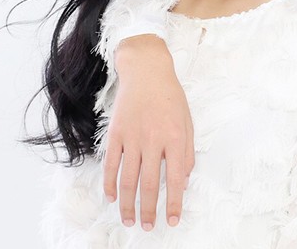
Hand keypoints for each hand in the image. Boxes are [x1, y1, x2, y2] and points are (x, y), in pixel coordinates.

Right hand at [103, 35, 194, 229]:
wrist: (146, 70)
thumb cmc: (170, 95)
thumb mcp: (187, 120)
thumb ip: (187, 151)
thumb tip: (183, 181)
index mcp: (175, 137)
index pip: (175, 179)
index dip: (173, 203)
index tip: (171, 221)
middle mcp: (153, 139)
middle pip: (148, 184)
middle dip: (148, 210)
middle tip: (148, 227)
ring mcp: (132, 137)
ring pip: (127, 179)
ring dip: (127, 204)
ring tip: (129, 220)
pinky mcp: (115, 133)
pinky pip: (111, 164)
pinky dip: (110, 183)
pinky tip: (112, 197)